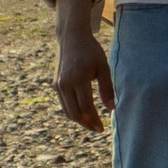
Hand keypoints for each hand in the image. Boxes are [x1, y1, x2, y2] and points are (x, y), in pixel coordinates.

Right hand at [52, 0, 114, 129]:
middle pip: (75, 113)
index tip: (102, 128)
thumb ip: (107, 88)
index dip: (94, 120)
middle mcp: (65, 84)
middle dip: (86, 124)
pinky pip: (64, 104)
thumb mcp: (103, 67)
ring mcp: (58, 85)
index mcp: (79, 78)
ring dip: (79, 120)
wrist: (71, 38)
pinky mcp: (55, 85)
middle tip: (97, 129)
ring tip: (91, 123)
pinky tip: (83, 113)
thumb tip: (111, 109)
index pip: (86, 107)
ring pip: (67, 111)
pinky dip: (73, 111)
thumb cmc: (90, 51)